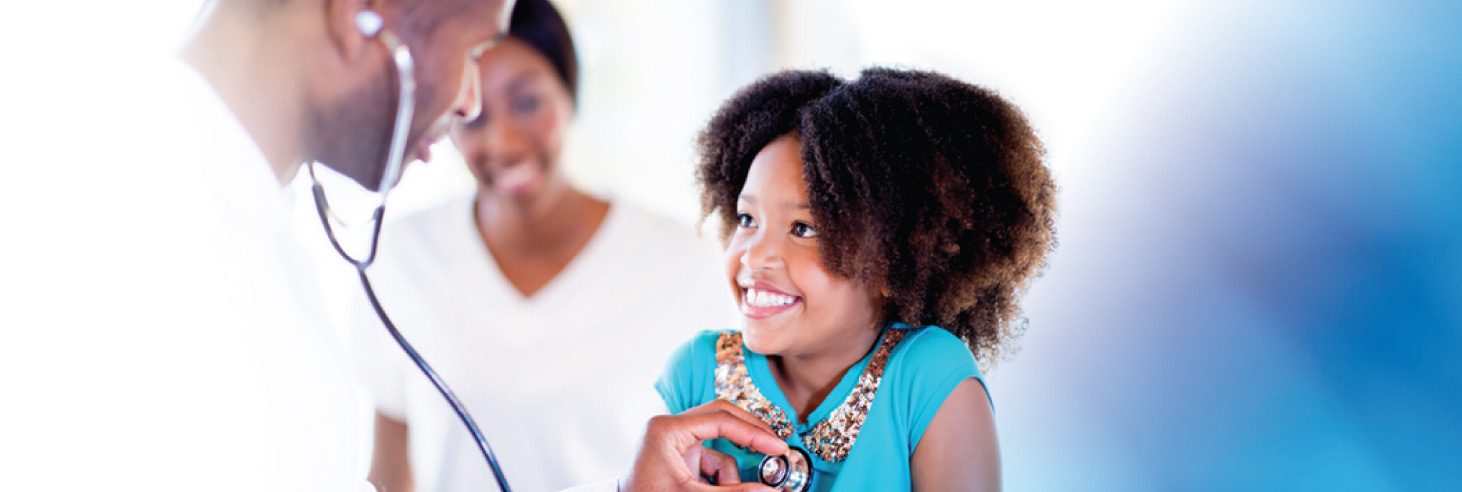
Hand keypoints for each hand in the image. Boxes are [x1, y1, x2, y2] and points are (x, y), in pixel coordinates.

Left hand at [622, 400, 788, 491]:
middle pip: (722, 417)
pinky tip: (708, 489)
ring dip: (729, 471)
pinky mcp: (679, 450)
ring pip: (719, 443)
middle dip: (749, 436)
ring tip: (725, 491)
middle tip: (775, 447)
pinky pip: (710, 456)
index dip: (753, 433)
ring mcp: (674, 437)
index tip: (777, 446)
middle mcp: (669, 426)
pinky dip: (718, 475)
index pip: (720, 419)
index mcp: (666, 430)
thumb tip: (768, 491)